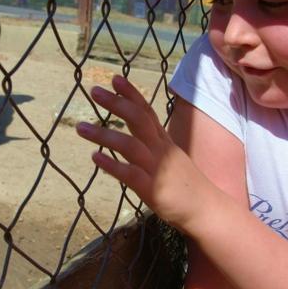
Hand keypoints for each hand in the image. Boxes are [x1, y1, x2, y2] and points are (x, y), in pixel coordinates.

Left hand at [76, 75, 212, 229]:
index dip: (131, 94)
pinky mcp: (152, 189)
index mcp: (164, 141)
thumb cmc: (186, 184)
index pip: (147, 111)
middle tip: (94, 91)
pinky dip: (111, 165)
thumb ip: (155, 144)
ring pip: (129, 145)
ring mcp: (157, 168)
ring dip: (104, 134)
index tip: (115, 79)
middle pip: (138, 119)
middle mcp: (160, 150)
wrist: (207, 209)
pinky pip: (130, 173)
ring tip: (80, 127)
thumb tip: (137, 135)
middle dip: (116, 103)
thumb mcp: (172, 157)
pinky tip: (95, 158)